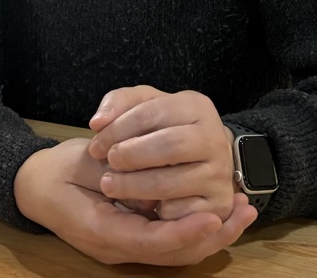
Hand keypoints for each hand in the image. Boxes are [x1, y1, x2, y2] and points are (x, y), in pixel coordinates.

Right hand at [14, 138, 256, 265]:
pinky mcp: (132, 238)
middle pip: (174, 256)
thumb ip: (120, 172)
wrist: (32, 186)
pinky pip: (170, 243)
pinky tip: (218, 210)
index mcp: (103, 232)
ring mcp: (125, 247)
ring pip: (177, 253)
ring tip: (242, 211)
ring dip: (211, 234)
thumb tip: (156, 179)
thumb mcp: (85, 162)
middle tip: (244, 212)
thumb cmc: (57, 171)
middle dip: (212, 236)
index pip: (153, 241)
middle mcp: (117, 248)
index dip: (186, 230)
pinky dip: (196, 230)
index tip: (214, 213)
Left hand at [88, 85, 237, 220]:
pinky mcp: (218, 204)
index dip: (118, 129)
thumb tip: (98, 123)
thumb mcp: (145, 106)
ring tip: (110, 185)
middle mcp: (215, 139)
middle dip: (131, 156)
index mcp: (197, 107)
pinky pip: (180, 212)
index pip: (153, 113)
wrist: (204, 159)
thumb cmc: (165, 130)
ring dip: (133, 187)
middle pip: (169, 146)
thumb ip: (119, 104)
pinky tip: (140, 205)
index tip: (96, 145)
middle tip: (108, 163)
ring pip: (171, 183)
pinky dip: (155, 210)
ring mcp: (220, 174)